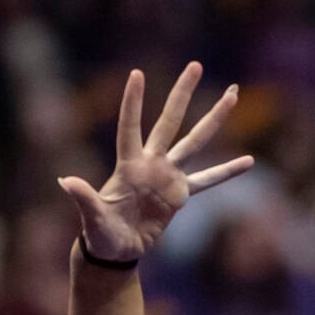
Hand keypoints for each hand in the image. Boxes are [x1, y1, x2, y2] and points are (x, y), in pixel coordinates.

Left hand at [60, 62, 252, 262]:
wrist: (115, 249)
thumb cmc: (100, 233)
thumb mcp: (92, 218)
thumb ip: (84, 198)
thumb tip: (66, 180)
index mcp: (128, 165)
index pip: (130, 128)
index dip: (133, 103)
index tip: (137, 74)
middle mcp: (150, 163)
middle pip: (169, 122)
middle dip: (182, 94)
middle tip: (195, 65)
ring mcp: (168, 177)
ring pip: (194, 143)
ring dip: (213, 120)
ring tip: (232, 95)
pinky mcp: (180, 195)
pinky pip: (207, 181)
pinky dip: (227, 172)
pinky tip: (248, 161)